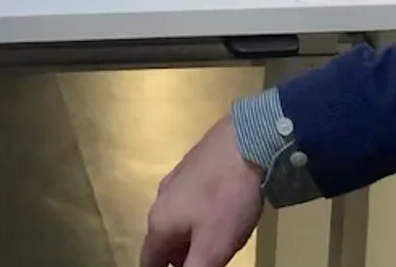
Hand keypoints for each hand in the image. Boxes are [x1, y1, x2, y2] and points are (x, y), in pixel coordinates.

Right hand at [141, 118, 263, 266]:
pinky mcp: (193, 165)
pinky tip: (218, 212)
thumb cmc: (227, 198)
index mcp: (160, 222)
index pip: (149, 260)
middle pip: (163, 240)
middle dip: (178, 257)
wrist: (246, 141)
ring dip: (188, 236)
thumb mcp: (213, 246)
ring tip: (211, 243)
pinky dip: (198, 214)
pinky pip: (189, 199)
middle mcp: (161, 199)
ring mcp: (176, 179)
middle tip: (200, 263)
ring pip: (176, 217)